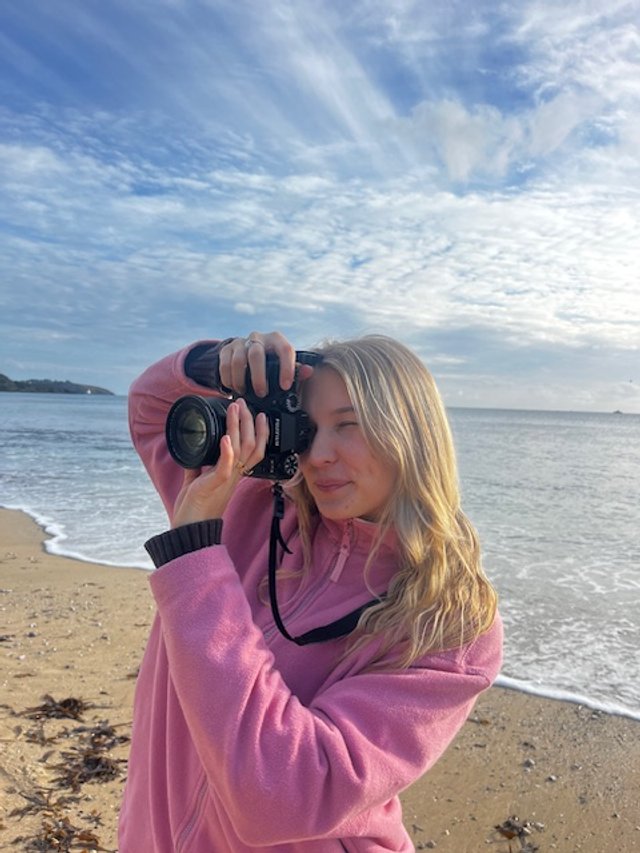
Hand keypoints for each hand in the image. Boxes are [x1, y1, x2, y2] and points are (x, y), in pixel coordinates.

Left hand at [171, 399, 268, 527]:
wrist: (189, 530)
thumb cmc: (193, 510)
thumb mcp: (196, 482)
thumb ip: (197, 467)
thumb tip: (192, 452)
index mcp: (232, 474)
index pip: (253, 450)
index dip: (259, 432)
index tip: (256, 413)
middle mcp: (234, 476)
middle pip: (252, 445)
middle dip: (249, 421)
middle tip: (243, 402)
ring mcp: (227, 479)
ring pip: (243, 450)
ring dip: (239, 427)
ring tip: (235, 409)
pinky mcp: (215, 484)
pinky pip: (226, 466)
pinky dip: (227, 450)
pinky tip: (226, 437)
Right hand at [219, 331, 313, 396]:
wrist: (246, 349)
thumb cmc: (270, 359)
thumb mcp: (285, 363)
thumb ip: (297, 369)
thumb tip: (308, 371)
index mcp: (277, 340)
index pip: (285, 350)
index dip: (286, 368)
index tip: (284, 386)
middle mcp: (259, 338)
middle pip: (256, 355)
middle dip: (258, 377)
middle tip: (261, 393)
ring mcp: (241, 342)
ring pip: (238, 360)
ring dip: (240, 379)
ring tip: (244, 392)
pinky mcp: (227, 349)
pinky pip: (224, 364)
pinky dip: (228, 379)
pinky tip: (233, 387)